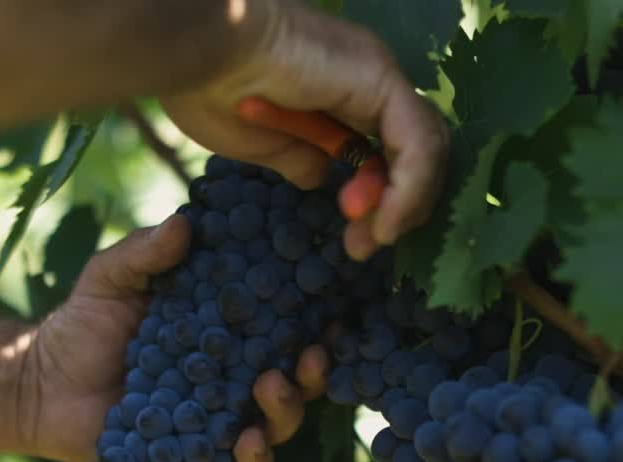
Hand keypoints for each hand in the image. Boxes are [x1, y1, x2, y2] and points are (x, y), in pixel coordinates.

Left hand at [20, 215, 328, 461]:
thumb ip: (145, 253)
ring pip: (275, 430)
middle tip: (307, 356)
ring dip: (285, 413)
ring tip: (271, 390)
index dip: (314, 325)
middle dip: (311, 374)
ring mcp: (217, 427)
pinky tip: (246, 443)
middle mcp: (232, 384)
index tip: (329, 310)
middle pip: (294, 385)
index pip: (284, 332)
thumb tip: (185, 224)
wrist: (37, 383)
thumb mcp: (112, 279)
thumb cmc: (81, 325)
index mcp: (227, 337)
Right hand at [160, 0, 449, 260]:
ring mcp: (377, 74)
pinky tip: (385, 221)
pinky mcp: (380, 77)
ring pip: (428, 147)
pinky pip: (418, 141)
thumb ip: (299, 158)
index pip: (390, 154)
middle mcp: (367, 80)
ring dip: (405, 204)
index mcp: (340, 92)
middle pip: (416, 153)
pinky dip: (410, 188)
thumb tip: (321, 176)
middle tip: (363, 248)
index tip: (354, 245)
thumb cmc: (209, 89)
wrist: (194, 51)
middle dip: (398, 209)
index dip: (382, 204)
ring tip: (374, 237)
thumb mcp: (261, 143)